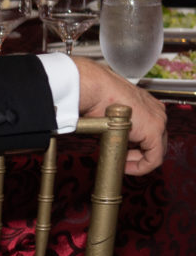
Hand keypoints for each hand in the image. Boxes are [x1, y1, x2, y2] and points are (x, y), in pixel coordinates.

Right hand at [74, 57, 166, 175]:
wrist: (95, 88)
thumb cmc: (96, 93)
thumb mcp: (108, 107)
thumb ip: (114, 120)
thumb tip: (105, 130)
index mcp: (147, 103)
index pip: (149, 129)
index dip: (136, 143)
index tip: (123, 150)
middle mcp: (157, 111)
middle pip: (155, 140)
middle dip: (138, 152)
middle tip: (122, 157)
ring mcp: (158, 121)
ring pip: (156, 150)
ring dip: (138, 159)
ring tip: (122, 162)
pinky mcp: (154, 133)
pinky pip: (154, 158)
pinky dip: (141, 166)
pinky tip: (127, 168)